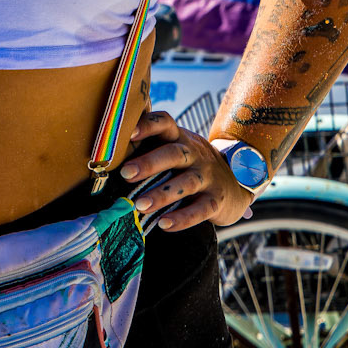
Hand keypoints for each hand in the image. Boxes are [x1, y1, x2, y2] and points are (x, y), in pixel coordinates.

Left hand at [119, 109, 253, 230]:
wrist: (238, 180)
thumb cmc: (191, 163)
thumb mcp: (176, 147)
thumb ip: (151, 145)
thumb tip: (110, 147)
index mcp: (180, 138)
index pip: (165, 123)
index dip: (148, 125)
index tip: (129, 133)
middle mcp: (195, 154)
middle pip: (174, 153)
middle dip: (149, 163)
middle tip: (126, 174)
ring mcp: (208, 177)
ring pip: (186, 183)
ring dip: (162, 194)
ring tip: (139, 205)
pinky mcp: (216, 200)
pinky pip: (201, 210)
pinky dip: (182, 218)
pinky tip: (164, 224)